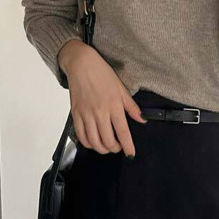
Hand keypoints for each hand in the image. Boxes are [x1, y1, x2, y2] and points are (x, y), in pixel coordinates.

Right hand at [58, 40, 146, 156]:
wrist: (81, 64)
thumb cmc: (102, 74)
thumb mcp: (121, 89)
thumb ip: (132, 107)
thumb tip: (142, 119)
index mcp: (114, 106)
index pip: (123, 132)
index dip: (128, 146)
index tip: (131, 154)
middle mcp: (100, 112)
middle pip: (108, 141)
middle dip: (115, 149)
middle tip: (118, 147)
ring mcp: (86, 114)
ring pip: (94, 142)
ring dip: (102, 149)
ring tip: (107, 147)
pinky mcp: (76, 114)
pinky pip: (81, 136)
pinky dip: (88, 143)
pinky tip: (94, 142)